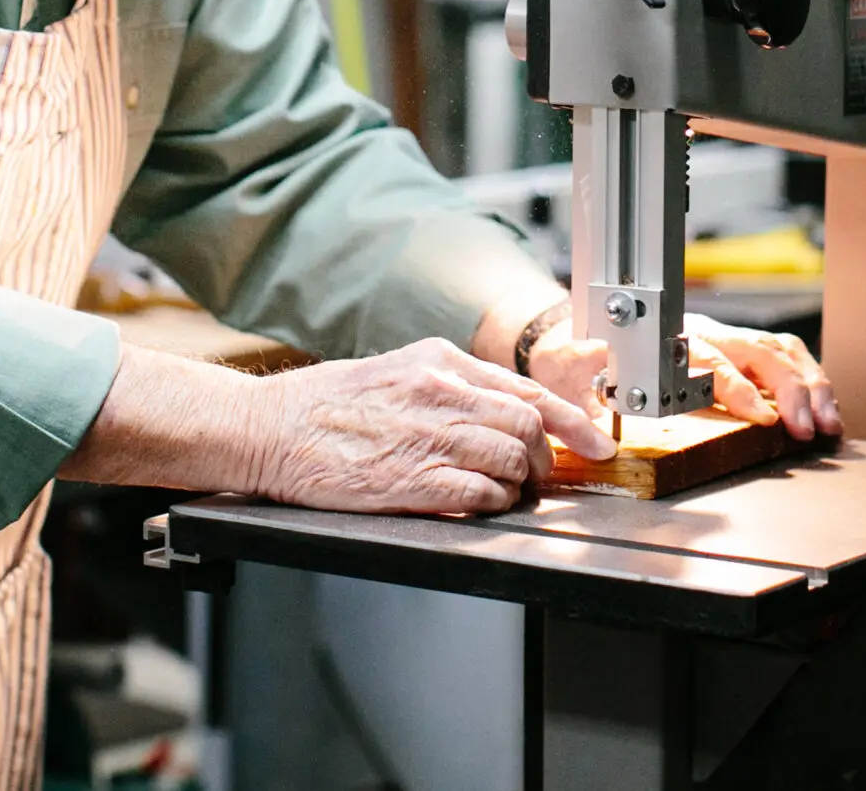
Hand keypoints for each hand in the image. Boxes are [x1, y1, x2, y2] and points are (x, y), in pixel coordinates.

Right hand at [248, 338, 614, 514]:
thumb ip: (449, 385)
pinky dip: (492, 502)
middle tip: (532, 475)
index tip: (598, 441)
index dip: (574, 420)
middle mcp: (441, 393)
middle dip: (543, 457)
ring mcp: (429, 436)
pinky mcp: (413, 480)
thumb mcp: (395, 371)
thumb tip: (500, 409)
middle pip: (529, 425)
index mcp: (438, 362)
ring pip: (514, 459)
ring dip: (518, 483)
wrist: (268, 429)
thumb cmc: (323, 405)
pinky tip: (476, 502)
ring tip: (500, 491)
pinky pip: (482, 493)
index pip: (528, 389)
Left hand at [520, 315, 840, 440]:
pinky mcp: (734, 346)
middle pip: (758, 353)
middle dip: (791, 391)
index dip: (739, 389)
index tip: (762, 416)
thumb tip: (599, 433)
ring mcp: (721, 338)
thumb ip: (585, 405)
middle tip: (808, 429)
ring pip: (778, 351)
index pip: (710, 364)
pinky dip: (808, 375)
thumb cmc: (573, 354)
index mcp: (663, 344)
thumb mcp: (567, 377)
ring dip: (809, 385)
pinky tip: (823, 403)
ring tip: (828, 423)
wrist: (573, 326)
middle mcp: (700, 336)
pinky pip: (781, 351)